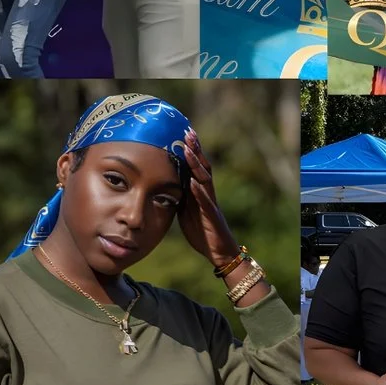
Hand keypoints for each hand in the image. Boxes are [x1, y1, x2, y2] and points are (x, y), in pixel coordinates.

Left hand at [178, 145, 239, 269]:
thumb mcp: (187, 211)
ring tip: (188, 150)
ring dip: (196, 165)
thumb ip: (181, 197)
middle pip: (202, 167)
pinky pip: (206, 202)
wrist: (219, 253)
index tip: (184, 133)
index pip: (196, 167)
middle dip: (196, 149)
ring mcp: (211, 204)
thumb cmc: (203, 232)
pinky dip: (199, 192)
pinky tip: (193, 182)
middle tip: (188, 132)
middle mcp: (207, 194)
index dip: (191, 150)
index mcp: (200, 192)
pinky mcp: (212, 217)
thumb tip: (166, 184)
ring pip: (205, 180)